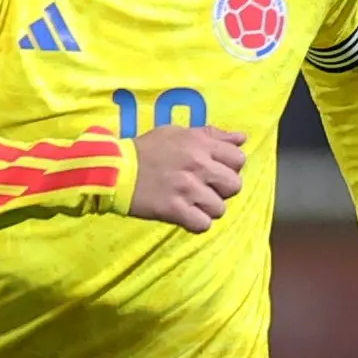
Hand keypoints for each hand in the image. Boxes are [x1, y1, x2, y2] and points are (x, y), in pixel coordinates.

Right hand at [128, 125, 246, 233]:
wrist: (115, 170)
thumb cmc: (147, 149)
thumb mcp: (178, 132)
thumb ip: (211, 135)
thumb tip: (242, 138)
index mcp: (199, 145)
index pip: (238, 158)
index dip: (230, 166)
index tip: (216, 170)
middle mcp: (197, 166)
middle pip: (234, 185)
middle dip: (222, 189)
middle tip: (205, 188)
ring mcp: (187, 189)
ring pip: (220, 208)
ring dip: (208, 208)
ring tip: (192, 202)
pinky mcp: (175, 210)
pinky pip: (203, 224)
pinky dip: (196, 222)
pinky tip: (186, 215)